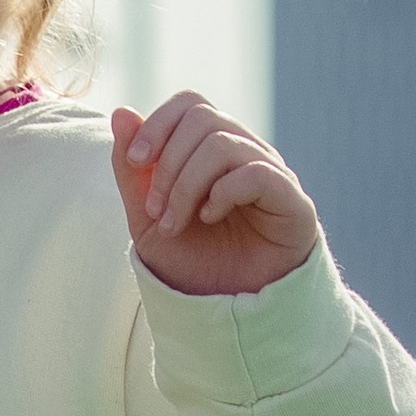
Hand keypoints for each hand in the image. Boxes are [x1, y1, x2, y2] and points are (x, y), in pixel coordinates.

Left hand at [112, 92, 320, 296]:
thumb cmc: (191, 261)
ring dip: (187, 185)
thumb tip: (123, 112)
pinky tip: (210, 218)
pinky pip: (257, 172)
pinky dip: (223, 192)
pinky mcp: (292, 201)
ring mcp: (272, 174)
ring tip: (175, 222)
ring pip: (223, 144)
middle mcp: (245, 152)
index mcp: (212, 149)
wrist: (224, 311)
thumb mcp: (145, 217)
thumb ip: (131, 169)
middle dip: (168, 163)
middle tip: (154, 208)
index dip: (158, 124)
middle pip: (204, 117)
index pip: (190, 104)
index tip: (135, 163)